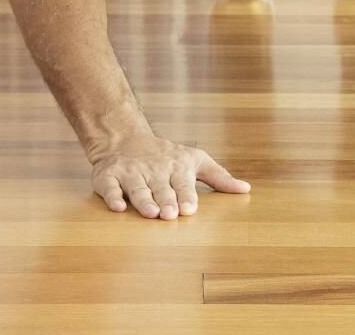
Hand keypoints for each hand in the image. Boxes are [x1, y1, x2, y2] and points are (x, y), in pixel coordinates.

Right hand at [89, 132, 250, 219]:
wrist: (124, 138)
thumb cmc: (166, 156)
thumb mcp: (195, 160)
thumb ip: (219, 177)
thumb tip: (246, 189)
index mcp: (176, 167)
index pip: (182, 183)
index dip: (186, 195)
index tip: (190, 209)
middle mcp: (154, 169)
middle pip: (161, 187)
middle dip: (166, 200)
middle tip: (171, 214)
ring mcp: (131, 172)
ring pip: (138, 188)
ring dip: (144, 200)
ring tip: (151, 213)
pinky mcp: (108, 176)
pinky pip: (110, 187)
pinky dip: (113, 196)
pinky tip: (118, 207)